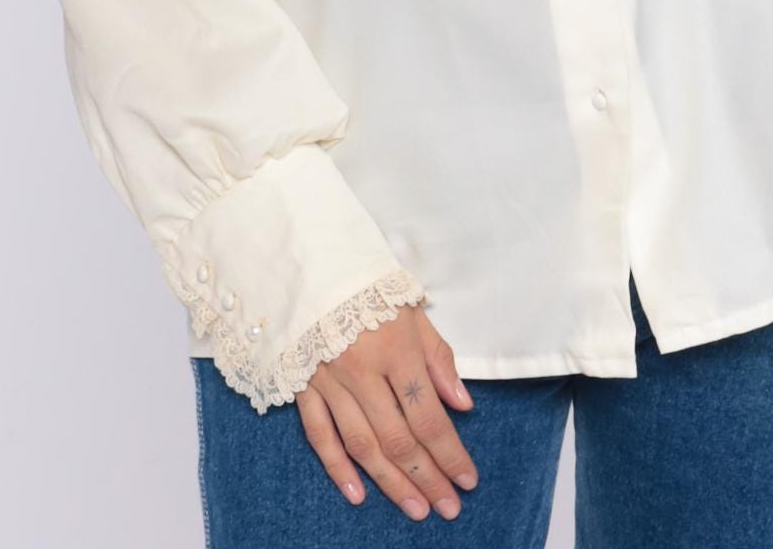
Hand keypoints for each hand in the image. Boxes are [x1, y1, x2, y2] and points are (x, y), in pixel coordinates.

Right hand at [295, 300, 479, 518]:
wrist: (311, 264)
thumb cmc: (369, 286)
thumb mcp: (413, 311)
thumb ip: (438, 358)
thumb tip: (463, 405)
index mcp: (396, 349)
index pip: (428, 415)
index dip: (451, 452)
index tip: (469, 479)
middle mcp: (363, 371)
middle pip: (399, 438)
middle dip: (428, 477)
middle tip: (448, 507)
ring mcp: (329, 382)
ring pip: (362, 445)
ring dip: (391, 482)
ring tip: (416, 509)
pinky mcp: (303, 386)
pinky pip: (320, 435)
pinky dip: (337, 468)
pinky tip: (358, 495)